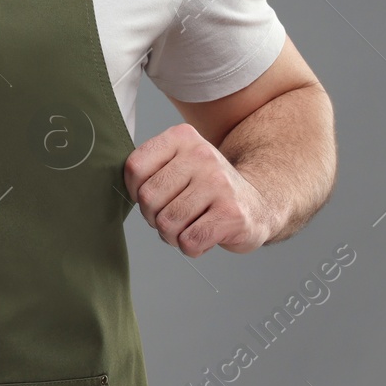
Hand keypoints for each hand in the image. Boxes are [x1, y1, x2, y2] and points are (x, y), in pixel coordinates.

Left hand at [123, 123, 273, 255]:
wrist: (260, 203)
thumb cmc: (208, 188)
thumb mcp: (180, 163)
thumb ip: (151, 169)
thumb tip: (124, 190)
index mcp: (182, 137)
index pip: (135, 167)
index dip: (134, 192)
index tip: (152, 198)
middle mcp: (202, 155)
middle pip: (148, 198)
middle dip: (153, 217)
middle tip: (171, 217)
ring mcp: (219, 184)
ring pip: (167, 223)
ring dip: (172, 235)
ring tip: (189, 226)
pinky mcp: (232, 214)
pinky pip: (189, 241)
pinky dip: (191, 248)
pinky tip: (204, 237)